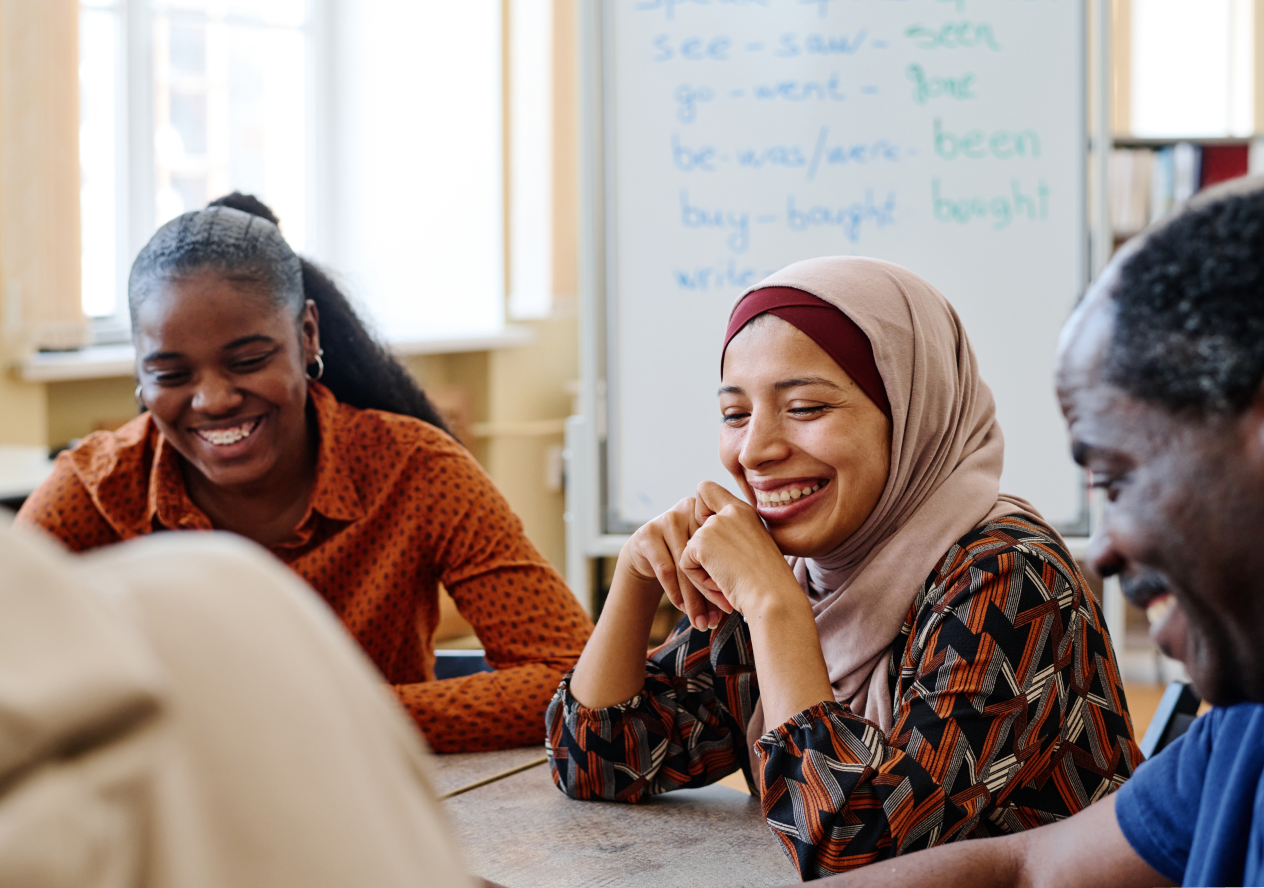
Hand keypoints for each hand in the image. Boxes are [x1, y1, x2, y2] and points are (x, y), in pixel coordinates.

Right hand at [617, 496, 730, 630]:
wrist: (647, 553)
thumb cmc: (685, 558)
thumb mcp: (704, 558)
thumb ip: (720, 572)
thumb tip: (736, 606)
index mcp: (710, 512)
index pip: (721, 547)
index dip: (727, 577)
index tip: (732, 606)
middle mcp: (688, 510)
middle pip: (703, 557)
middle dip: (710, 593)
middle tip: (717, 621)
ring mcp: (666, 519)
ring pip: (684, 566)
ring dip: (693, 599)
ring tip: (701, 622)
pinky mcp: (647, 534)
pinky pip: (665, 568)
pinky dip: (675, 592)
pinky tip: (682, 608)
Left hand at [679, 482, 800, 617]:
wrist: (774, 597)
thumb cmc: (768, 583)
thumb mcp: (753, 549)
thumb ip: (731, 536)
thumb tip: (703, 544)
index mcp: (744, 511)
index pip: (706, 490)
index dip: (700, 512)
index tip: (715, 538)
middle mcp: (730, 510)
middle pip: (693, 525)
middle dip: (703, 555)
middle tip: (728, 573)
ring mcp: (715, 524)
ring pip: (690, 550)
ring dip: (704, 572)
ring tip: (730, 582)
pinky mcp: (701, 541)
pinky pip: (686, 564)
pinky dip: (699, 581)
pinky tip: (722, 585)